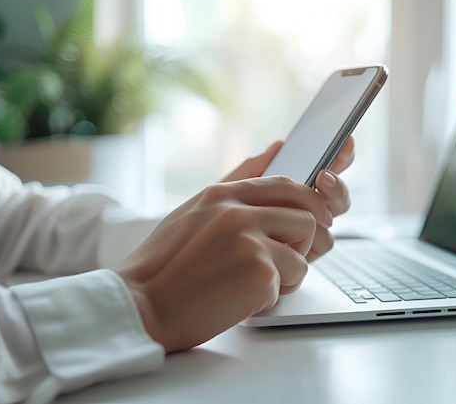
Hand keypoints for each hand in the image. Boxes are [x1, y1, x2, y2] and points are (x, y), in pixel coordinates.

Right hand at [116, 176, 331, 352]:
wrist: (140, 306)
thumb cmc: (164, 266)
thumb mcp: (193, 212)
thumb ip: (235, 184)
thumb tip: (275, 148)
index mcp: (222, 195)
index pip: (286, 184)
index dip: (309, 202)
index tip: (316, 218)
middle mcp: (237, 211)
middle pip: (306, 215)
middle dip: (302, 242)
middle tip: (283, 261)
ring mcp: (248, 239)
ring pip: (304, 252)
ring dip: (288, 273)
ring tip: (254, 283)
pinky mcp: (258, 271)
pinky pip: (290, 282)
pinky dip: (271, 295)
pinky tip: (240, 299)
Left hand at [222, 137, 354, 261]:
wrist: (198, 263)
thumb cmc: (209, 226)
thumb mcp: (225, 193)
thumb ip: (252, 170)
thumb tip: (280, 145)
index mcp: (290, 192)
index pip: (325, 169)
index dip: (340, 155)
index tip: (345, 142)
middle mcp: (303, 213)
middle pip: (337, 198)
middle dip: (337, 186)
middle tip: (323, 179)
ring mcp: (305, 237)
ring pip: (330, 222)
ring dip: (320, 215)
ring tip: (299, 213)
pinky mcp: (301, 258)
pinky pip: (320, 245)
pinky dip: (310, 239)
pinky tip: (289, 239)